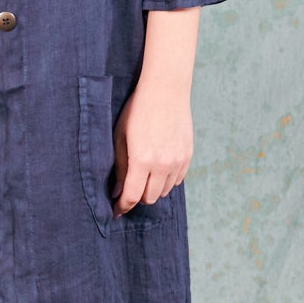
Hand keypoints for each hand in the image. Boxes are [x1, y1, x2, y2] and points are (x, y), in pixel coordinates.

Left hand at [110, 80, 192, 216]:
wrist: (166, 91)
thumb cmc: (137, 111)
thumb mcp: (120, 137)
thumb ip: (120, 167)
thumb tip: (117, 192)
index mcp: (142, 160)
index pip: (132, 196)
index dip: (122, 207)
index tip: (116, 211)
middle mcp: (162, 165)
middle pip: (149, 198)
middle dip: (137, 197)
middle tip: (128, 189)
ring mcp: (177, 161)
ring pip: (164, 191)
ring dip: (152, 189)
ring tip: (144, 176)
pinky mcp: (188, 156)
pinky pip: (177, 180)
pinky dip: (166, 180)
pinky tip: (158, 169)